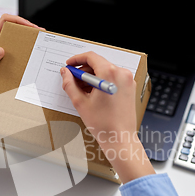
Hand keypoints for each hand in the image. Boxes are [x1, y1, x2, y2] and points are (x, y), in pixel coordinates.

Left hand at [0, 14, 42, 101]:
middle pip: (15, 28)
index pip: (5, 21)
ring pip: (18, 41)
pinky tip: (33, 60)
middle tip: (40, 36)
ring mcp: (2, 52)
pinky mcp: (6, 60)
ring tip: (40, 46)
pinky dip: (27, 53)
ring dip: (29, 41)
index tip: (30, 27)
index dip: (18, 20)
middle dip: (29, 29)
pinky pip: (19, 53)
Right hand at [60, 52, 154, 182]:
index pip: (91, 57)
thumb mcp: (80, 102)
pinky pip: (113, 78)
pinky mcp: (130, 87)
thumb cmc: (104, 124)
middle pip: (98, 63)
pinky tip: (93, 94)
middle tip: (72, 80)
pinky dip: (101, 82)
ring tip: (81, 90)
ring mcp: (127, 80)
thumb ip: (70, 84)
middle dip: (83, 70)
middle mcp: (121, 74)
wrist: (120, 138)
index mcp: (110, 73)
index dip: (77, 60)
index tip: (69, 65)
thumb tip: (65, 74)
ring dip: (92, 77)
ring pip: (105, 71)